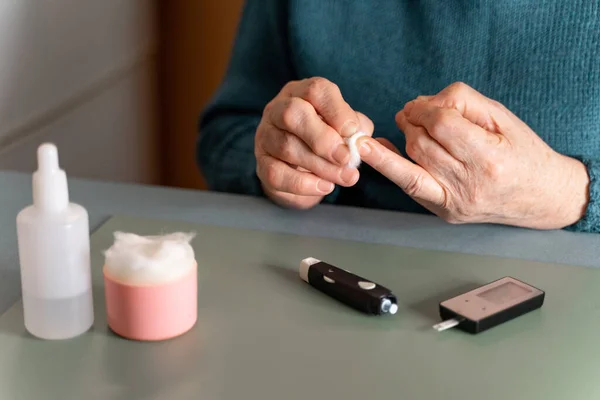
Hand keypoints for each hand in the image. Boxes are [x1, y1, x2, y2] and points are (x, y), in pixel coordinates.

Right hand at [255, 77, 373, 208]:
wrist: (301, 172)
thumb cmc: (327, 141)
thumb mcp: (345, 129)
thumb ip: (356, 129)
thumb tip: (359, 140)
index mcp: (301, 93)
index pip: (315, 91)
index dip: (336, 111)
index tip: (353, 131)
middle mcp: (278, 109)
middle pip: (293, 114)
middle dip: (323, 138)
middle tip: (345, 158)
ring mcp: (265, 136)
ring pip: (287, 147)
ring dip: (321, 166)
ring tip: (345, 177)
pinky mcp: (261, 164)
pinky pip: (277, 174)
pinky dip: (304, 184)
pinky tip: (325, 187)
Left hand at [357, 82, 589, 228]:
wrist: (542, 197)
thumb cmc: (523, 152)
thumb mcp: (502, 117)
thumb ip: (463, 102)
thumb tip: (422, 103)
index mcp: (490, 159)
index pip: (443, 126)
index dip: (424, 109)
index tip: (419, 103)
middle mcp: (470, 185)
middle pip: (422, 145)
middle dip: (411, 122)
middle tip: (410, 111)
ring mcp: (455, 203)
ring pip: (411, 165)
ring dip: (402, 139)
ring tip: (405, 123)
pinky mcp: (445, 212)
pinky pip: (409, 186)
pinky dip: (388, 166)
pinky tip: (372, 150)